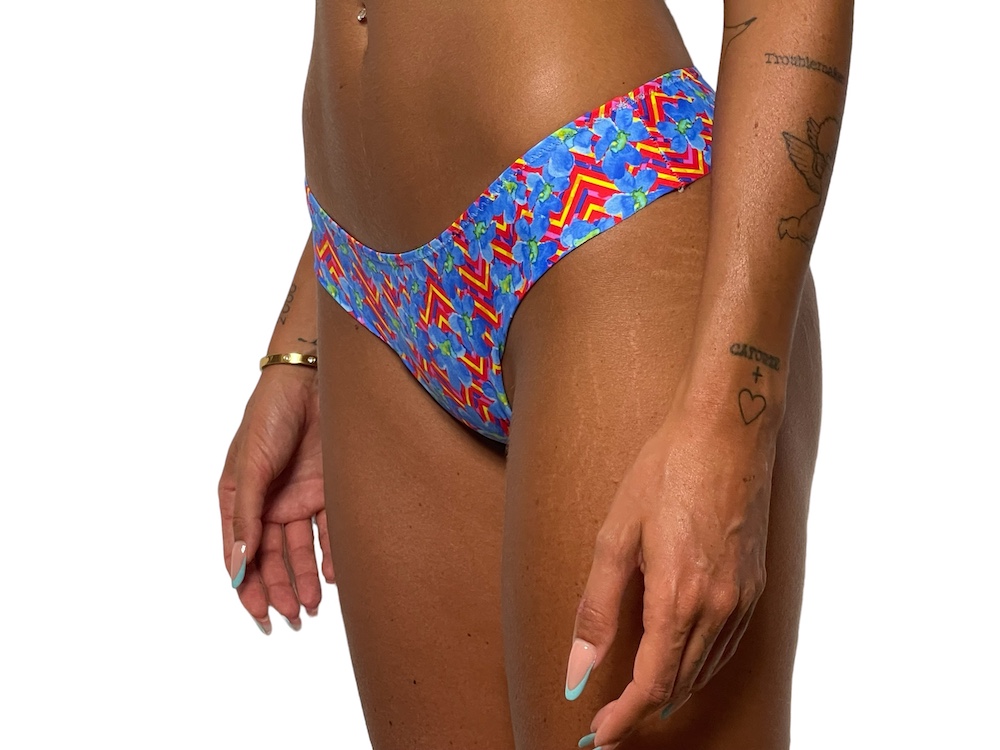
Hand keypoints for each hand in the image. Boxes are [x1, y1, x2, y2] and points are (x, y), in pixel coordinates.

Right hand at [218, 365, 331, 632]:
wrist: (312, 381)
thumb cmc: (269, 416)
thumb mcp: (250, 467)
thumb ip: (246, 516)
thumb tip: (237, 565)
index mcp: (240, 499)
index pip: (242, 552)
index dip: (247, 586)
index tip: (259, 615)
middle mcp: (270, 503)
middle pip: (273, 558)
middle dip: (280, 590)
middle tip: (293, 617)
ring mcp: (299, 497)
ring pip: (301, 550)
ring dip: (305, 580)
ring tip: (313, 607)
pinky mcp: (329, 490)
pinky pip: (330, 531)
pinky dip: (331, 556)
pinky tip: (334, 577)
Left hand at [564, 395, 776, 746]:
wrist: (726, 431)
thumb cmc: (666, 471)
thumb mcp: (616, 536)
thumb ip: (597, 609)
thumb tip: (578, 669)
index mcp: (678, 598)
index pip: (651, 685)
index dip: (624, 719)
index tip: (599, 735)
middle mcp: (718, 608)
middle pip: (680, 686)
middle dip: (643, 712)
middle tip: (609, 722)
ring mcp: (743, 598)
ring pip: (707, 670)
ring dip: (672, 692)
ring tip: (638, 703)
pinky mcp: (755, 585)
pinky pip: (727, 645)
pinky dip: (701, 666)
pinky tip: (682, 662)